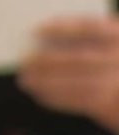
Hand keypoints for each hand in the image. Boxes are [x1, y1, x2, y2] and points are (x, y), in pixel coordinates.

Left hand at [17, 15, 118, 134]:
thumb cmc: (112, 66)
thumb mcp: (110, 45)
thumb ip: (88, 41)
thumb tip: (42, 42)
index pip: (89, 28)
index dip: (61, 28)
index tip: (36, 30)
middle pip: (79, 59)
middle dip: (47, 62)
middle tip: (24, 62)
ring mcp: (117, 84)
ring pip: (76, 83)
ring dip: (46, 82)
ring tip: (25, 80)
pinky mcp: (110, 106)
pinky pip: (78, 101)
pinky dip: (56, 98)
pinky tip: (40, 95)